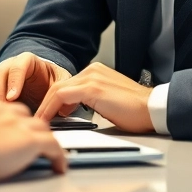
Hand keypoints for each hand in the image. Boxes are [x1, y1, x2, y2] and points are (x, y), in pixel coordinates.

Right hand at [0, 52, 70, 109]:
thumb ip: (62, 90)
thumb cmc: (51, 80)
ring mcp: (0, 80)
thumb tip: (64, 108)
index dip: (14, 81)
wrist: (43, 82)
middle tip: (3, 109)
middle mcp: (9, 67)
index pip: (17, 66)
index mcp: (27, 61)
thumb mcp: (60, 82)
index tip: (12, 97)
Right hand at [0, 97, 67, 180]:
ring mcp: (18, 123)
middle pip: (23, 114)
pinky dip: (59, 156)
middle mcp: (3, 110)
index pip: (3, 107)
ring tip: (48, 152)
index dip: (8, 119)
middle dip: (26, 126)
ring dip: (44, 139)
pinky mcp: (29, 140)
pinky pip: (53, 146)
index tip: (8, 129)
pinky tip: (59, 165)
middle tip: (27, 140)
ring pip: (41, 128)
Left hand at [33, 63, 153, 132]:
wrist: (153, 108)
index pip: (66, 85)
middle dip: (45, 104)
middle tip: (38, 120)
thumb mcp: (106, 102)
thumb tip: (70, 111)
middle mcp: (92, 70)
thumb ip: (89, 100)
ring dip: (45, 107)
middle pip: (58, 86)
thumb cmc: (135, 110)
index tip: (47, 116)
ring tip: (40, 122)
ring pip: (57, 90)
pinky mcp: (92, 87)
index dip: (53, 102)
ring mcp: (92, 77)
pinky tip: (48, 120)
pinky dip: (51, 108)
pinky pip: (62, 96)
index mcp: (96, 72)